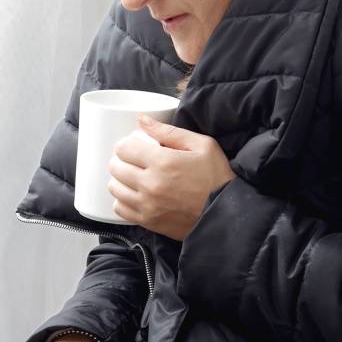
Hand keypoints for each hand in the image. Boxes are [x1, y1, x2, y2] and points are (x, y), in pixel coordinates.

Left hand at [108, 116, 235, 240]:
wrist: (226, 214)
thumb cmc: (217, 177)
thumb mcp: (202, 145)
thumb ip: (169, 132)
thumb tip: (142, 120)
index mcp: (163, 161)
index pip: (124, 148)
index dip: (127, 144)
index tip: (136, 146)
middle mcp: (150, 184)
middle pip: (115, 167)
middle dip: (122, 160)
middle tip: (134, 160)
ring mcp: (147, 205)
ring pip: (114, 188)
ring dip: (120, 179)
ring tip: (134, 177)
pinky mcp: (148, 221)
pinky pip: (120, 209)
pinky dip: (123, 200)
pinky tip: (135, 195)